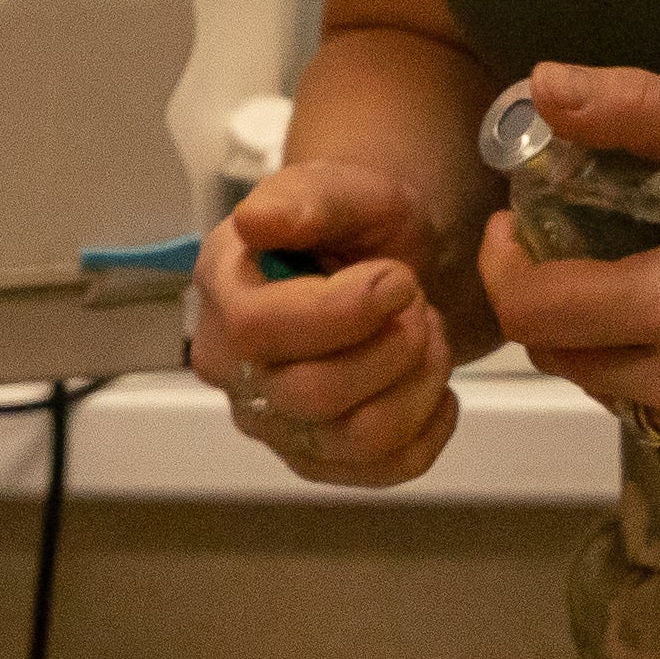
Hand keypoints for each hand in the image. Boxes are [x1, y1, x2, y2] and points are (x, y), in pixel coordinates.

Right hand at [191, 156, 464, 485]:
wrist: (389, 266)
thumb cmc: (355, 226)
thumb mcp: (342, 190)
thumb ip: (306, 201)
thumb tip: (256, 221)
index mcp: (223, 293)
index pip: (259, 330)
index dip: (343, 311)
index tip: (399, 278)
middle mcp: (233, 371)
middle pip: (312, 395)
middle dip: (392, 347)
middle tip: (419, 303)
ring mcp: (274, 424)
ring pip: (357, 438)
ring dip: (419, 383)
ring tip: (429, 335)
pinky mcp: (319, 460)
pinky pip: (386, 468)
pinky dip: (430, 424)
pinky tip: (436, 383)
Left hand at [475, 69, 659, 474]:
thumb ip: (639, 110)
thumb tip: (542, 88)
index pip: (536, 314)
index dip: (506, 269)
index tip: (514, 226)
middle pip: (566, 360)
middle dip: (550, 303)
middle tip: (570, 246)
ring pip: (615, 394)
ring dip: (606, 343)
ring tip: (641, 278)